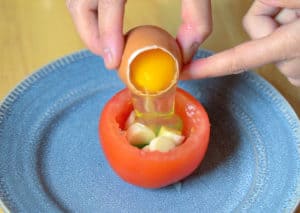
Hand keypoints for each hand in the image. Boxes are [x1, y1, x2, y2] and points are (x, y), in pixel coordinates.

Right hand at [66, 0, 211, 68]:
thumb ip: (196, 17)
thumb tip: (185, 53)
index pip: (106, 1)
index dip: (107, 34)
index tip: (112, 61)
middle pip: (78, 4)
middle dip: (93, 37)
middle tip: (111, 57)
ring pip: (74, 2)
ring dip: (89, 27)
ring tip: (109, 44)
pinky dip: (89, 14)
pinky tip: (106, 23)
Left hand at [181, 0, 299, 85]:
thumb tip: (261, 2)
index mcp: (292, 45)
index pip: (238, 59)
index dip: (208, 68)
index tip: (186, 73)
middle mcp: (292, 64)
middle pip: (255, 35)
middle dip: (268, 16)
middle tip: (294, 5)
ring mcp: (298, 69)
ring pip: (267, 40)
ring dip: (279, 23)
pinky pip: (279, 49)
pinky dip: (286, 35)